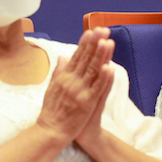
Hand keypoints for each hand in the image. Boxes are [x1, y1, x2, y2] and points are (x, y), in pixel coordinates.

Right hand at [36, 27, 114, 146]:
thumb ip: (59, 71)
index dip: (84, 43)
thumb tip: (64, 56)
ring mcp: (80, 92)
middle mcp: (72, 82)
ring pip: (93, 70)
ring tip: (107, 42)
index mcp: (64, 77)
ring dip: (100, 56)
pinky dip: (104, 78)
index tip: (91, 31)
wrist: (52, 131)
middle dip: (95, 44)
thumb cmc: (52, 110)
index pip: (76, 56)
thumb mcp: (52, 87)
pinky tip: (109, 67)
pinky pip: (98, 88)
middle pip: (86, 59)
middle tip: (102, 30)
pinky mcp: (87, 103)